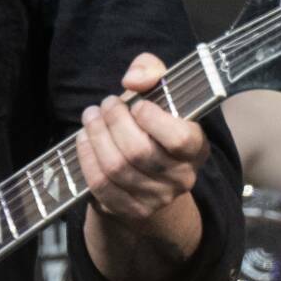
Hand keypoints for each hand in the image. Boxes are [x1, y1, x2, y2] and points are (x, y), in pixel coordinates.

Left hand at [78, 52, 208, 227]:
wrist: (149, 172)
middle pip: (139, 152)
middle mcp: (181, 177)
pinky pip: (102, 186)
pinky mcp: (132, 210)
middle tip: (105, 105)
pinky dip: (87, 159)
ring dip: (96, 137)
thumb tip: (132, 80)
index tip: (138, 104)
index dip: (154, 120)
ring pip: (116, 168)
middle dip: (114, 122)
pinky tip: (84, 140)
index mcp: (196, 148)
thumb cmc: (154, 124)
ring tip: (91, 118)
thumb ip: (151, 71)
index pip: (181, 139)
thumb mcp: (160, 91)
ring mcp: (156, 198)